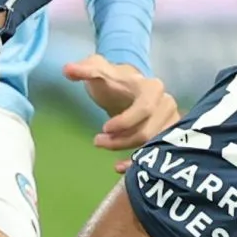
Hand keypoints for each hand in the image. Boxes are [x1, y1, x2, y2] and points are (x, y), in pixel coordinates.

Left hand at [64, 55, 178, 168]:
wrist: (126, 90)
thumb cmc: (113, 81)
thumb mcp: (98, 70)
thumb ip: (85, 69)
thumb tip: (67, 69)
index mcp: (153, 88)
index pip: (145, 108)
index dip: (126, 121)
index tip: (104, 128)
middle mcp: (166, 104)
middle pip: (147, 131)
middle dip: (121, 140)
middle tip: (97, 141)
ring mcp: (169, 122)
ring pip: (151, 145)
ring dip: (126, 150)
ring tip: (104, 146)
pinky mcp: (166, 136)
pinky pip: (155, 154)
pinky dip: (137, 162)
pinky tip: (118, 167)